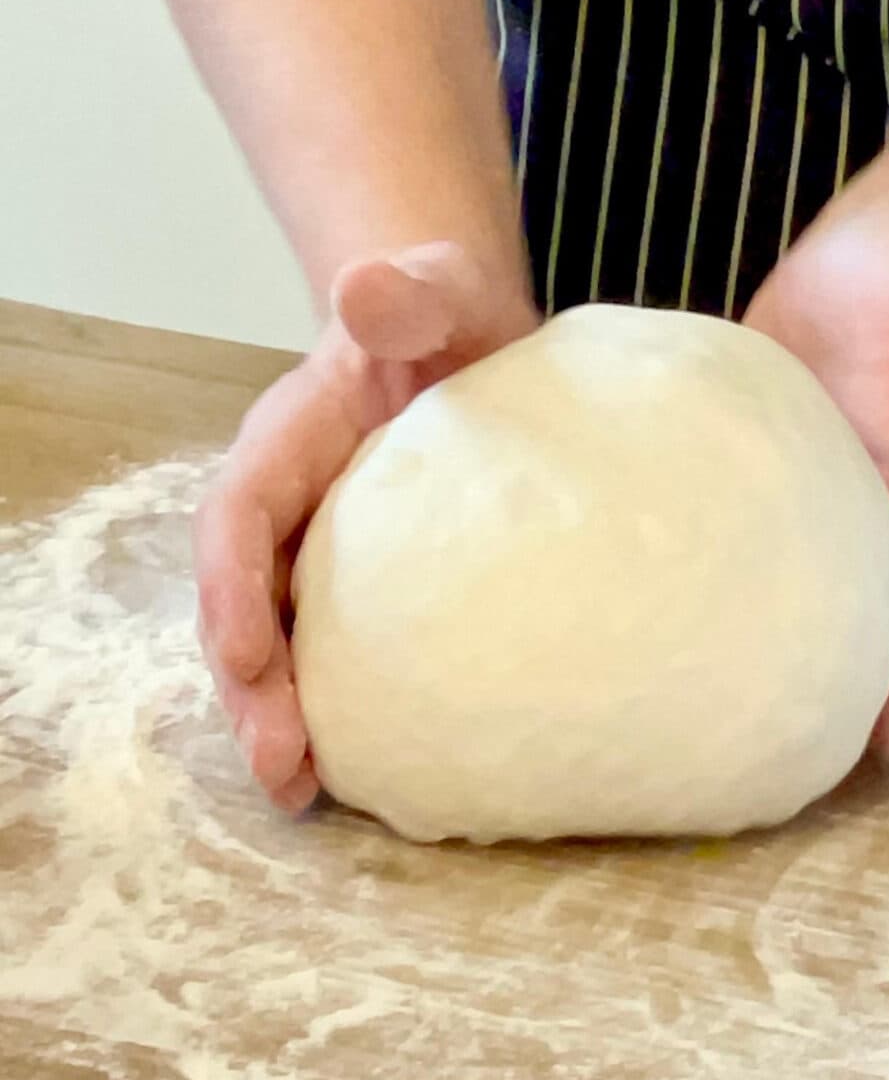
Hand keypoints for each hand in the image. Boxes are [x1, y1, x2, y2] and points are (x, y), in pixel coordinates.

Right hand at [195, 241, 537, 811]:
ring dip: (281, 720)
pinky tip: (369, 774)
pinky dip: (341, 714)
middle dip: (250, 689)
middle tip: (281, 763)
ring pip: (280, 647)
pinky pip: (340, 655)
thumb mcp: (430, 287)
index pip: (239, 515)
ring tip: (302, 792)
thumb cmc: (439, 310)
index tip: (244, 652)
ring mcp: (324, 556)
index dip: (232, 586)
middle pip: (245, 606)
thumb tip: (366, 291)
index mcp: (289, 442)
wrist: (465, 332)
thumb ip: (405, 290)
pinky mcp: (371, 590)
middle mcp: (290, 509)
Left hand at [746, 209, 888, 766]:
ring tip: (721, 734)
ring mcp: (828, 509)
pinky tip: (671, 630)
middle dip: (849, 712)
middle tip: (787, 778)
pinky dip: (729, 601)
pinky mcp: (771, 481)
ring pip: (813, 611)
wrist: (881, 248)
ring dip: (788, 668)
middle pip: (879, 641)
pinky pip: (752, 556)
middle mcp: (886, 523)